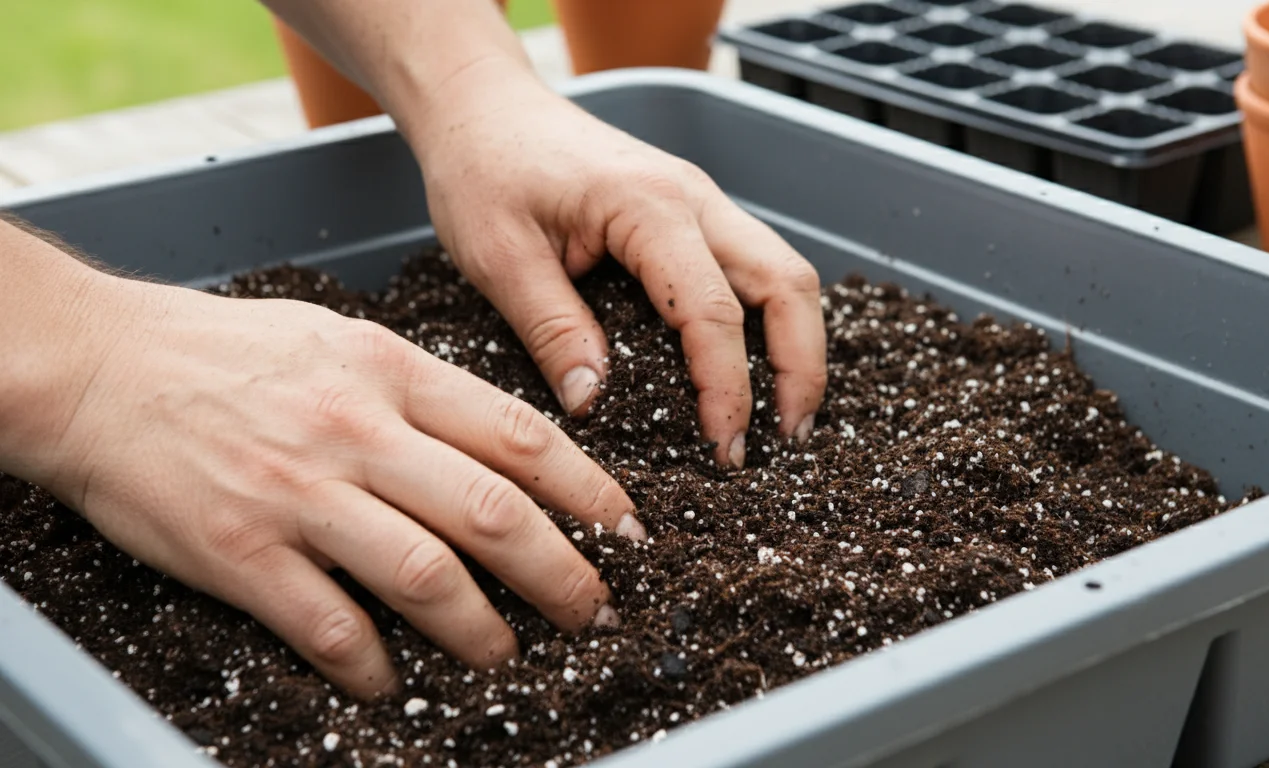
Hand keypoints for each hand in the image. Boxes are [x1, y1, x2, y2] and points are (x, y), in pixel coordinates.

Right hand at [20, 275, 644, 698]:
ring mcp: (301, 494)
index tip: (625, 529)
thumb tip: (504, 447)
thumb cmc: (223, 351)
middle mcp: (358, 432)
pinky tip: (388, 680)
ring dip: (481, 629)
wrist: (100, 367)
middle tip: (594, 610)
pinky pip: (330, 626)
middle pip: (493, 514)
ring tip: (506, 653)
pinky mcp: (242, 553)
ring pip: (426, 576)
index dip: (588, 492)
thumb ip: (422, 390)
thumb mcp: (341, 339)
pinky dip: (370, 665)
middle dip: (562, 574)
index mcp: (391, 373)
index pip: (520, 436)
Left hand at [404, 60, 827, 466]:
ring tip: (783, 416)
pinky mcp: (692, 213)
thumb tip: (595, 405)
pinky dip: (769, 320)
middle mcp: (694, 198)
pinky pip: (754, 266)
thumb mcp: (498, 257)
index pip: (714, 311)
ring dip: (796, 344)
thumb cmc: (485, 169)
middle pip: (787, 282)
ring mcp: (701, 202)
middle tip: (786, 439)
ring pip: (783, 272)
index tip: (723, 447)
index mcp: (648, 207)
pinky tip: (752, 367)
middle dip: (799, 367)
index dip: (727, 387)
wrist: (483, 105)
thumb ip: (551, 330)